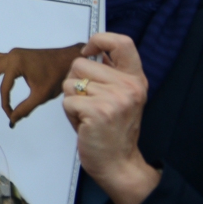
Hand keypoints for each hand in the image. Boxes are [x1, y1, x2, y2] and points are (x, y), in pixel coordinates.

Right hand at [0, 44, 83, 125]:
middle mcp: (12, 57)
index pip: (4, 88)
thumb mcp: (41, 95)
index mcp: (16, 65)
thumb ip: (25, 108)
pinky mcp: (22, 54)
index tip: (10, 115)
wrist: (71, 60)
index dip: (5, 103)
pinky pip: (4, 56)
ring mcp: (16, 54)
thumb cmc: (57, 76)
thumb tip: (12, 120)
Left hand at [64, 32, 159, 203]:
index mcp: (135, 79)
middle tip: (91, 104)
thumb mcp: (121, 96)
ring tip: (88, 115)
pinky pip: (67, 101)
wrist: (119, 163)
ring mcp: (115, 99)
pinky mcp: (98, 111)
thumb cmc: (112, 129)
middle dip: (75, 83)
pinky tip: (85, 124)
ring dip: (72, 99)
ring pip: (69, 82)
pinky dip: (70, 114)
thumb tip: (91, 51)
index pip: (122, 42)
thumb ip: (110, 74)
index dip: (100, 40)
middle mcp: (129, 86)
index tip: (89, 52)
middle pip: (80, 64)